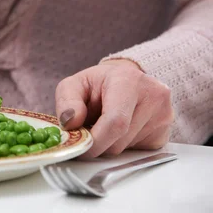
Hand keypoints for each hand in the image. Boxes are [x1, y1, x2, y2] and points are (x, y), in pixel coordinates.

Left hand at [55, 59, 172, 157]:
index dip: (95, 141)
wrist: (126, 80)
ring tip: (103, 126)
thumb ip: (67, 101)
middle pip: (120, 140)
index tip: (81, 146)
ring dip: (109, 145)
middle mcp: (153, 96)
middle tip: (87, 134)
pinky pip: (138, 153)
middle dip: (98, 144)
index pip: (115, 122)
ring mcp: (164, 116)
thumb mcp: (75, 84)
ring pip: (127, 149)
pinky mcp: (166, 133)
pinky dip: (122, 147)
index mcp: (128, 80)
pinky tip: (119, 131)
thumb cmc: (99, 83)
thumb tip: (70, 123)